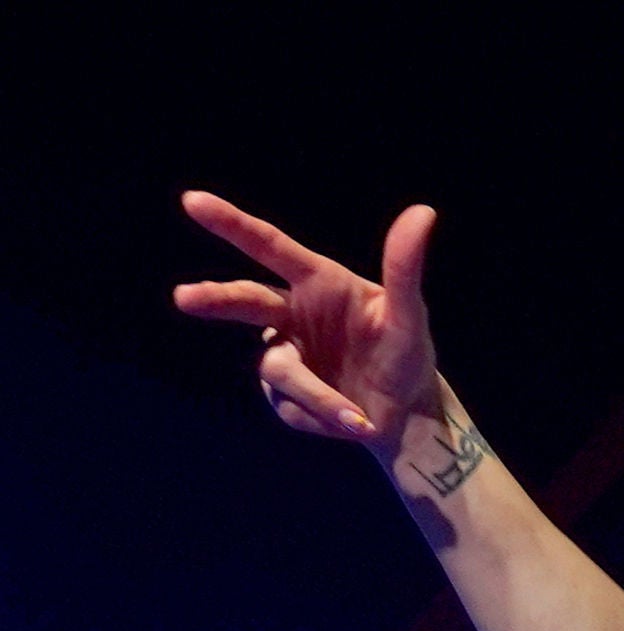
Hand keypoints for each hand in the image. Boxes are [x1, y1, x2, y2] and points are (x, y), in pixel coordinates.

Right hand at [172, 191, 438, 448]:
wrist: (407, 416)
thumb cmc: (408, 355)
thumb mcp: (409, 315)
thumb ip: (405, 268)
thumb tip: (424, 212)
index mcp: (319, 282)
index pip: (270, 246)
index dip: (232, 223)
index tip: (192, 201)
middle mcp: (292, 312)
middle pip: (244, 300)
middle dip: (215, 299)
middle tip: (185, 297)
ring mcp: (284, 352)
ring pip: (278, 369)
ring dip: (319, 397)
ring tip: (360, 420)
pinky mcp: (283, 395)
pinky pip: (291, 406)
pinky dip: (326, 417)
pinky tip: (353, 420)